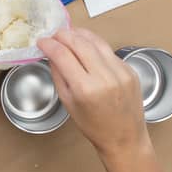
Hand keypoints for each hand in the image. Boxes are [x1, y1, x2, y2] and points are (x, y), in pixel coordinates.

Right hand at [37, 28, 148, 155]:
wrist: (124, 137)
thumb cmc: (93, 126)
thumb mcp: (68, 103)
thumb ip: (58, 75)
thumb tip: (51, 54)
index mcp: (85, 88)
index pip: (62, 55)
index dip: (49, 44)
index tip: (41, 42)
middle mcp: (105, 76)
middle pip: (79, 42)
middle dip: (63, 35)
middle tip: (53, 35)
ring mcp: (120, 71)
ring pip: (96, 41)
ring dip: (79, 34)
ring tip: (68, 34)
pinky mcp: (129, 69)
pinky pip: (108, 50)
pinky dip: (94, 44)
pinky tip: (86, 46)